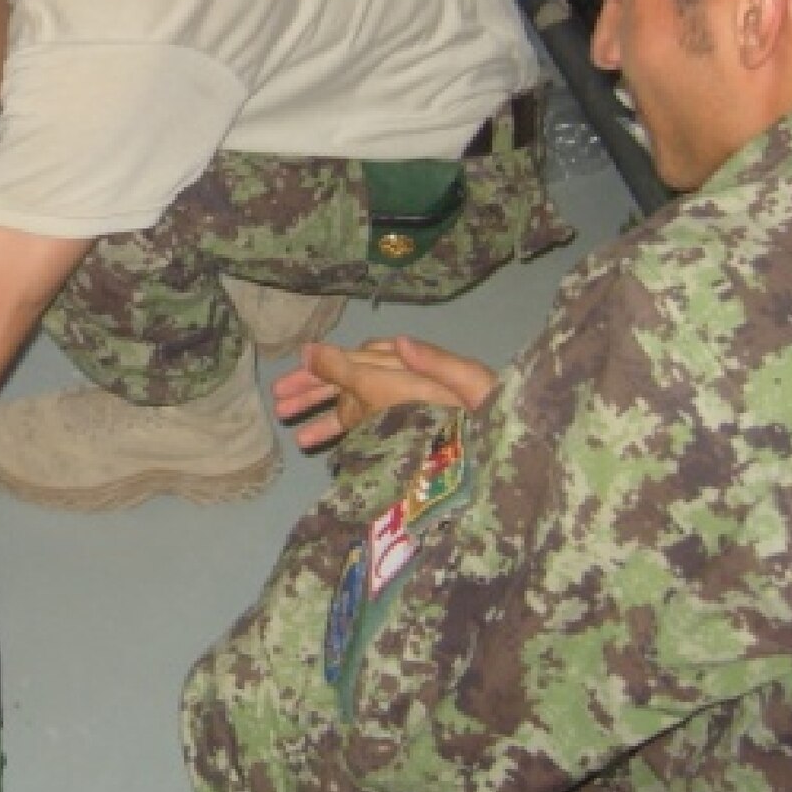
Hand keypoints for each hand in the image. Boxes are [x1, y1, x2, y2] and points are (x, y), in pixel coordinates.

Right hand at [272, 336, 496, 452]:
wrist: (514, 451)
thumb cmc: (496, 414)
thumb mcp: (469, 384)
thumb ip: (432, 363)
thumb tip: (395, 340)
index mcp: (414, 367)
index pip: (360, 359)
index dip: (327, 362)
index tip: (298, 362)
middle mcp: (403, 387)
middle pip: (348, 382)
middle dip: (313, 388)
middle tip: (277, 399)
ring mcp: (402, 414)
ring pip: (352, 409)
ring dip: (320, 414)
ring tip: (288, 426)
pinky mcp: (404, 438)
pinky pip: (365, 433)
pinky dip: (341, 436)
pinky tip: (317, 446)